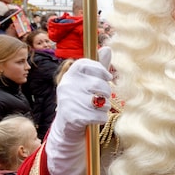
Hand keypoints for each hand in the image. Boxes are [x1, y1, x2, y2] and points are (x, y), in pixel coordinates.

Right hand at [45, 58, 112, 174]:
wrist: (66, 126)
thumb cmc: (81, 99)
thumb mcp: (86, 82)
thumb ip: (98, 66)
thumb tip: (107, 47)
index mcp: (70, 74)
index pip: (86, 64)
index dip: (101, 70)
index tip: (108, 78)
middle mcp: (67, 85)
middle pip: (99, 85)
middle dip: (107, 93)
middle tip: (104, 98)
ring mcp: (69, 101)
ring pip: (101, 102)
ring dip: (105, 107)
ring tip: (98, 109)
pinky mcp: (73, 117)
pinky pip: (99, 116)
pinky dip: (101, 119)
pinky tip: (95, 118)